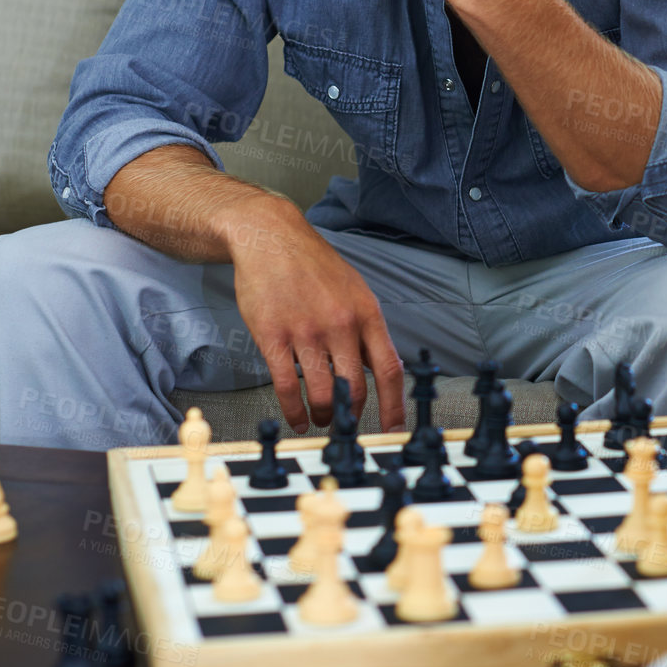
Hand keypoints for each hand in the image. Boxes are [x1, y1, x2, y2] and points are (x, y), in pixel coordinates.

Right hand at [224, 202, 405, 433]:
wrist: (271, 238)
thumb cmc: (315, 266)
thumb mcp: (355, 292)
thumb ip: (366, 331)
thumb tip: (381, 371)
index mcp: (366, 314)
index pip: (389, 369)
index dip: (394, 405)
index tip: (394, 428)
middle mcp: (340, 324)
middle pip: (356, 388)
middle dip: (352, 416)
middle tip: (347, 425)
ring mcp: (306, 332)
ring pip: (322, 393)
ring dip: (324, 416)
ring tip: (321, 420)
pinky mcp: (273, 336)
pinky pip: (287, 387)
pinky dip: (294, 411)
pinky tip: (297, 418)